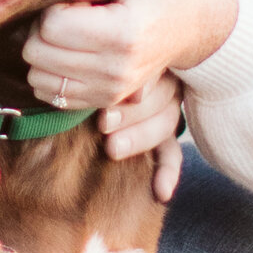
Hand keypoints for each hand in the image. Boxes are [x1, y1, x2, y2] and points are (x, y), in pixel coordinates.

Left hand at [23, 0, 239, 120]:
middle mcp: (117, 71)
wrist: (192, 24)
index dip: (54, 5)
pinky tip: (73, 52)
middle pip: (39, 53)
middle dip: (44, 28)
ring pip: (38, 76)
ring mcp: (111, 91)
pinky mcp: (104, 101)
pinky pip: (50, 94)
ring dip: (46, 51)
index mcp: (125, 33)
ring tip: (74, 32)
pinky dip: (51, 72)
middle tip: (73, 13)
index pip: (51, 26)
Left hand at [95, 69, 185, 207]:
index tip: (117, 96)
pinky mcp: (164, 139)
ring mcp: (164, 111)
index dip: (140, 84)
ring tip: (112, 148)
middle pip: (161, 98)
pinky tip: (162, 192)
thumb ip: (103, 65)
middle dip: (131, 113)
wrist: (81, 86)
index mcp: (145, 60)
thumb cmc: (86, 65)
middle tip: (104, 122)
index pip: (154, 69)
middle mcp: (160, 84)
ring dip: (140, 137)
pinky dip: (167, 173)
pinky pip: (172, 155)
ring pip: (166, 124)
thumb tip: (115, 82)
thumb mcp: (98, 62)